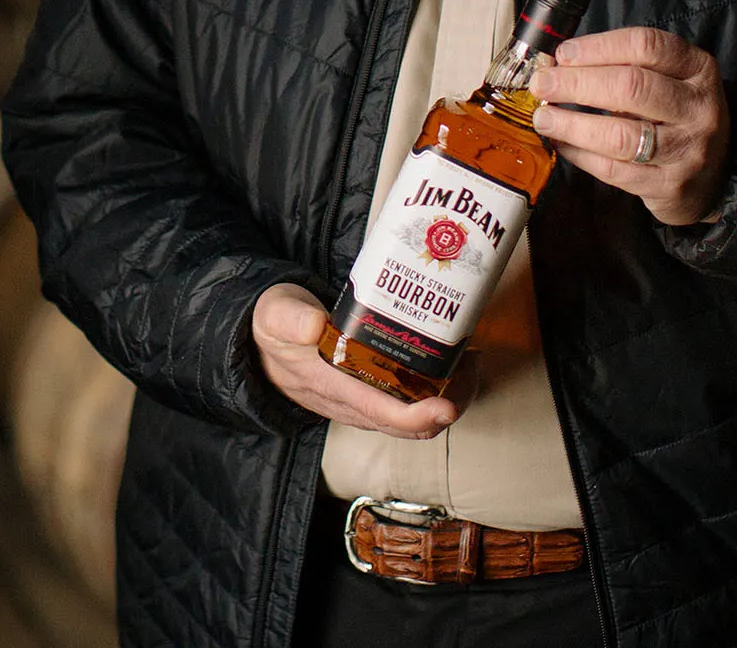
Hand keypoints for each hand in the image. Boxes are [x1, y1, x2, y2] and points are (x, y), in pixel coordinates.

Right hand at [252, 283, 458, 438]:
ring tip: (471, 358)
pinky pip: (410, 398)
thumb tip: (311, 325)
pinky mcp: (371, 389)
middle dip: (449, 403)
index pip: (379, 413)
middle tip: (474, 365)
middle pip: (409, 422)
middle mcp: (352, 402)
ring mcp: (364, 399)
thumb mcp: (274, 314)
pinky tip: (452, 357)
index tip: (448, 405)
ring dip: (449, 395)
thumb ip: (289, 318)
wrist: (262, 341)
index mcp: (330, 387)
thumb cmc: (274, 325)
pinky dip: (437, 384)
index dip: (417, 416)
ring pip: (415, 414)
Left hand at [531, 26, 730, 225]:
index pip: (647, 46)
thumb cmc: (677, 116)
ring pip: (620, 134)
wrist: (714, 175)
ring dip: (572, 124)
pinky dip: (580, 155)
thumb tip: (559, 64)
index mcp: (698, 69)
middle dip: (577, 84)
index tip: (564, 54)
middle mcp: (698, 107)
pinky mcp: (669, 186)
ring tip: (544, 117)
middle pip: (631, 86)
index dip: (599, 47)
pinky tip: (562, 142)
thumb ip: (623, 66)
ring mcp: (687, 150)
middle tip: (543, 84)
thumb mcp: (669, 80)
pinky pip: (614, 170)